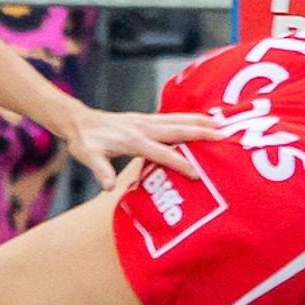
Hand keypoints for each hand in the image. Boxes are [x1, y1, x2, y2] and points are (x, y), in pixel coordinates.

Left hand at [60, 109, 222, 188]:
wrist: (80, 122)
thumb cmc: (86, 142)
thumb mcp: (89, 157)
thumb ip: (100, 170)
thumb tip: (108, 187)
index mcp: (133, 140)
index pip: (162, 153)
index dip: (180, 163)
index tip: (198, 174)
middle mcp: (144, 127)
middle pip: (178, 129)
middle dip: (201, 133)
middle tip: (224, 136)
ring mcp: (146, 120)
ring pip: (178, 120)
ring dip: (199, 121)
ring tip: (220, 124)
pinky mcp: (146, 118)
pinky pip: (172, 118)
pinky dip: (189, 118)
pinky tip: (200, 120)